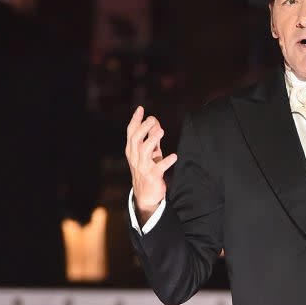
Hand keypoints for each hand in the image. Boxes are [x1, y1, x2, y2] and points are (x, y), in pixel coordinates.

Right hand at [125, 106, 177, 222]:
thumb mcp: (150, 153)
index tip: (141, 109)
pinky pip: (159, 168)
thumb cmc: (148, 170)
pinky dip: (166, 161)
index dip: (135, 120)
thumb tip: (155, 121)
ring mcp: (143, 168)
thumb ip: (152, 138)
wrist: (146, 195)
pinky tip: (174, 156)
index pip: (131, 133)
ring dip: (153, 139)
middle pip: (136, 139)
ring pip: (145, 150)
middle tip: (153, 119)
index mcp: (132, 151)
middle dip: (144, 128)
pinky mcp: (152, 177)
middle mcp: (135, 158)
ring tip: (161, 131)